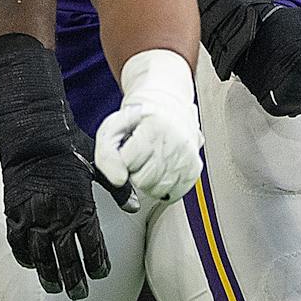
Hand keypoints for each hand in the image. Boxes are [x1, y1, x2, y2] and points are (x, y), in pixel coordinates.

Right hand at [0, 33, 127, 300]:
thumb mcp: (98, 162)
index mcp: (80, 205)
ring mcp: (34, 216)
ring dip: (50, 274)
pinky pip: (18, 243)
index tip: (101, 273)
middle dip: (75, 279)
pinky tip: (32, 265)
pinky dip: (25, 257)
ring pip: (42, 256)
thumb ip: (118, 188)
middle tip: (79, 293)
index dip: (97, 263)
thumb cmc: (68, 145)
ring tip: (56, 287)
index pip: (92, 245)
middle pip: (67, 258)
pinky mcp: (15, 211)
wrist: (32, 132)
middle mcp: (57, 216)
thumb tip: (135, 207)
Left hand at [94, 49, 202, 202]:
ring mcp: (188, 157)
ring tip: (151, 158)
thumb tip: (118, 180)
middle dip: (136, 170)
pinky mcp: (194, 170)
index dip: (123, 157)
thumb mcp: (112, 127)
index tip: (128, 145)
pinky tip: (162, 167)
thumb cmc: (139, 117)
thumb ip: (105, 155)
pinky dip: (163, 185)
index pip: (128, 164)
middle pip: (142, 181)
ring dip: (149, 179)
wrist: (167, 106)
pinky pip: (172, 194)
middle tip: (140, 153)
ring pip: (157, 191)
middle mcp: (176, 143)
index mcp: (155, 127)